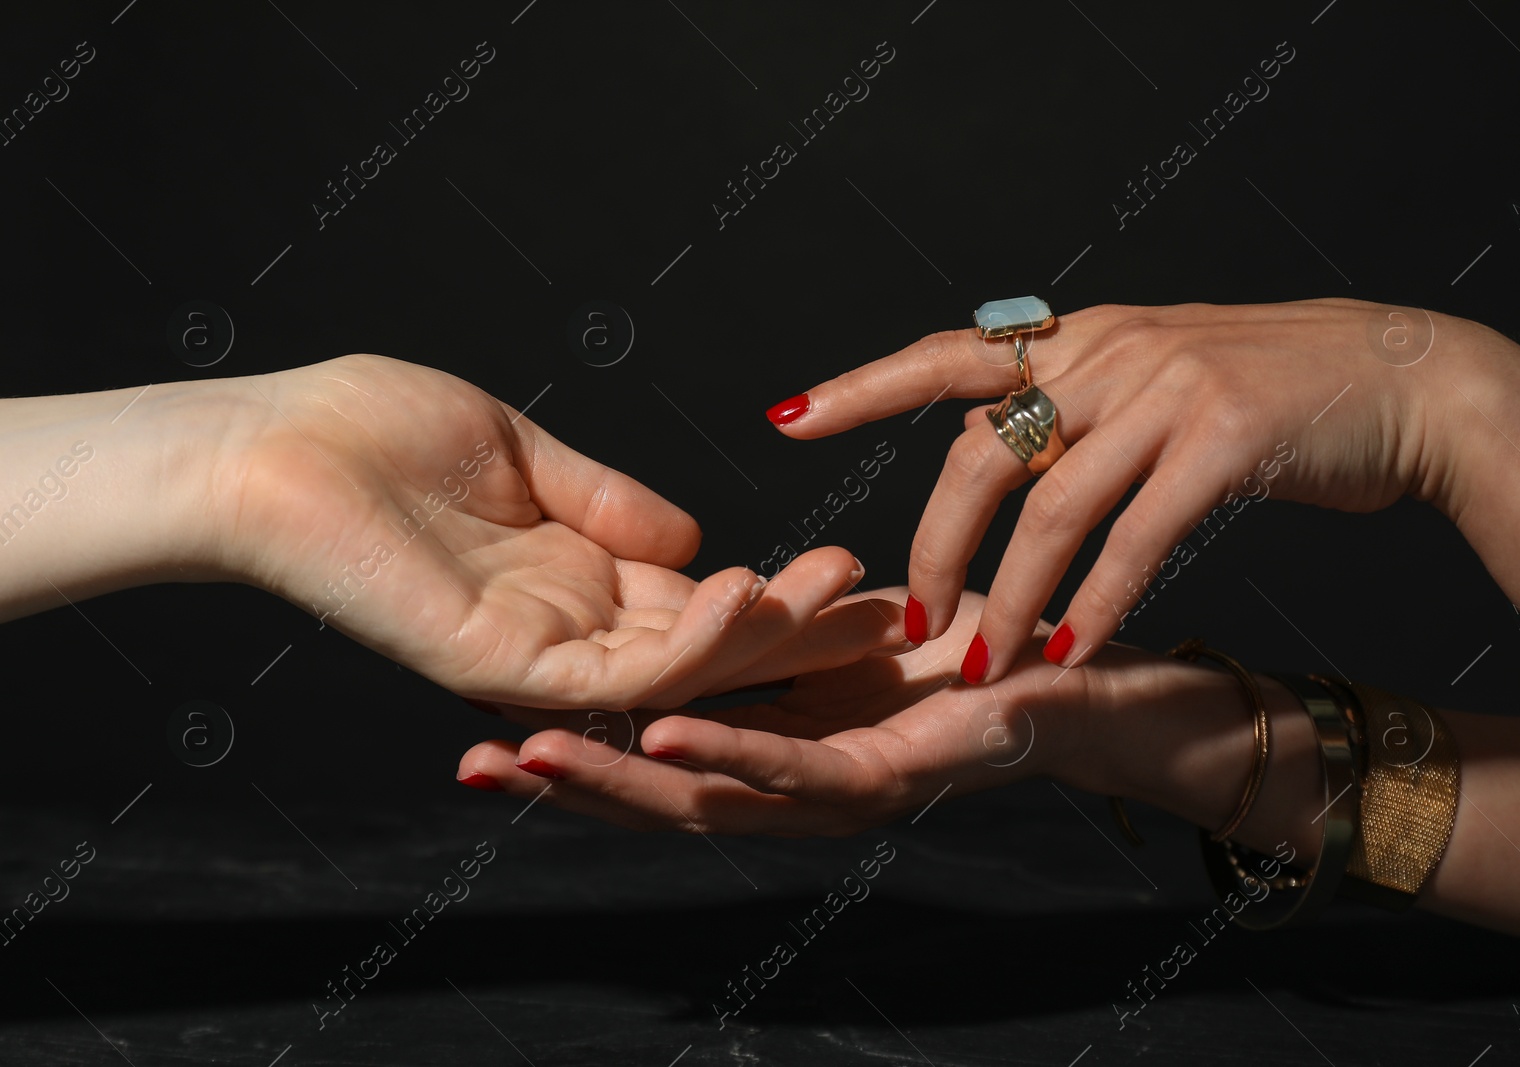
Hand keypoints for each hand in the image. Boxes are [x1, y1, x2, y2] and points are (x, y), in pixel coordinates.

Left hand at [203, 354, 907, 709]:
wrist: (268, 450)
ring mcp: (536, 654)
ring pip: (679, 666)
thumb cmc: (370, 433)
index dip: (783, 594)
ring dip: (768, 634)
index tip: (863, 574)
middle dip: (804, 631)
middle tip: (897, 610)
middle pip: (710, 646)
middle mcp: (566, 627)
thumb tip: (691, 534)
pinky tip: (750, 593)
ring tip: (845, 591)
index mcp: (574, 579)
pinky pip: (618, 667)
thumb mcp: (523, 452)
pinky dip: (691, 641)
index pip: (701, 600)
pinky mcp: (501, 664)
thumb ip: (609, 500)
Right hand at [454, 589, 1297, 840]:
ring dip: (623, 786)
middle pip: (670, 796)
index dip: (576, 748)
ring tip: (534, 760)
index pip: (661, 752)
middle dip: (569, 786)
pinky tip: (660, 740)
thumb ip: (774, 634)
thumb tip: (703, 599)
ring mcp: (851, 789)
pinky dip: (730, 756)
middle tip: (471, 769)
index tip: (489, 724)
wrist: (1102, 670)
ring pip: (719, 800)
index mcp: (784, 740)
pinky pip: (807, 770)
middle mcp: (806, 782)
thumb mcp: (847, 627)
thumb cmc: (975, 642)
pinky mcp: (907, 775)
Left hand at [764, 299, 1509, 680]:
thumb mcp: (1149, 373)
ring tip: (987, 667)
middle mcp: (1110, 355)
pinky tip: (1070, 654)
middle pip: (983, 453)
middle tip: (914, 624)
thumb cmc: (1260, 391)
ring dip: (1013, 599)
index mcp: (1078, 338)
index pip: (948, 356)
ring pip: (1054, 508)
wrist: (1394, 376)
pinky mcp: (1227, 440)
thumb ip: (1069, 402)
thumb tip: (984, 442)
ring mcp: (1168, 391)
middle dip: (938, 546)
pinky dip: (1098, 603)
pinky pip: (1138, 537)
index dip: (865, 386)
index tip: (788, 419)